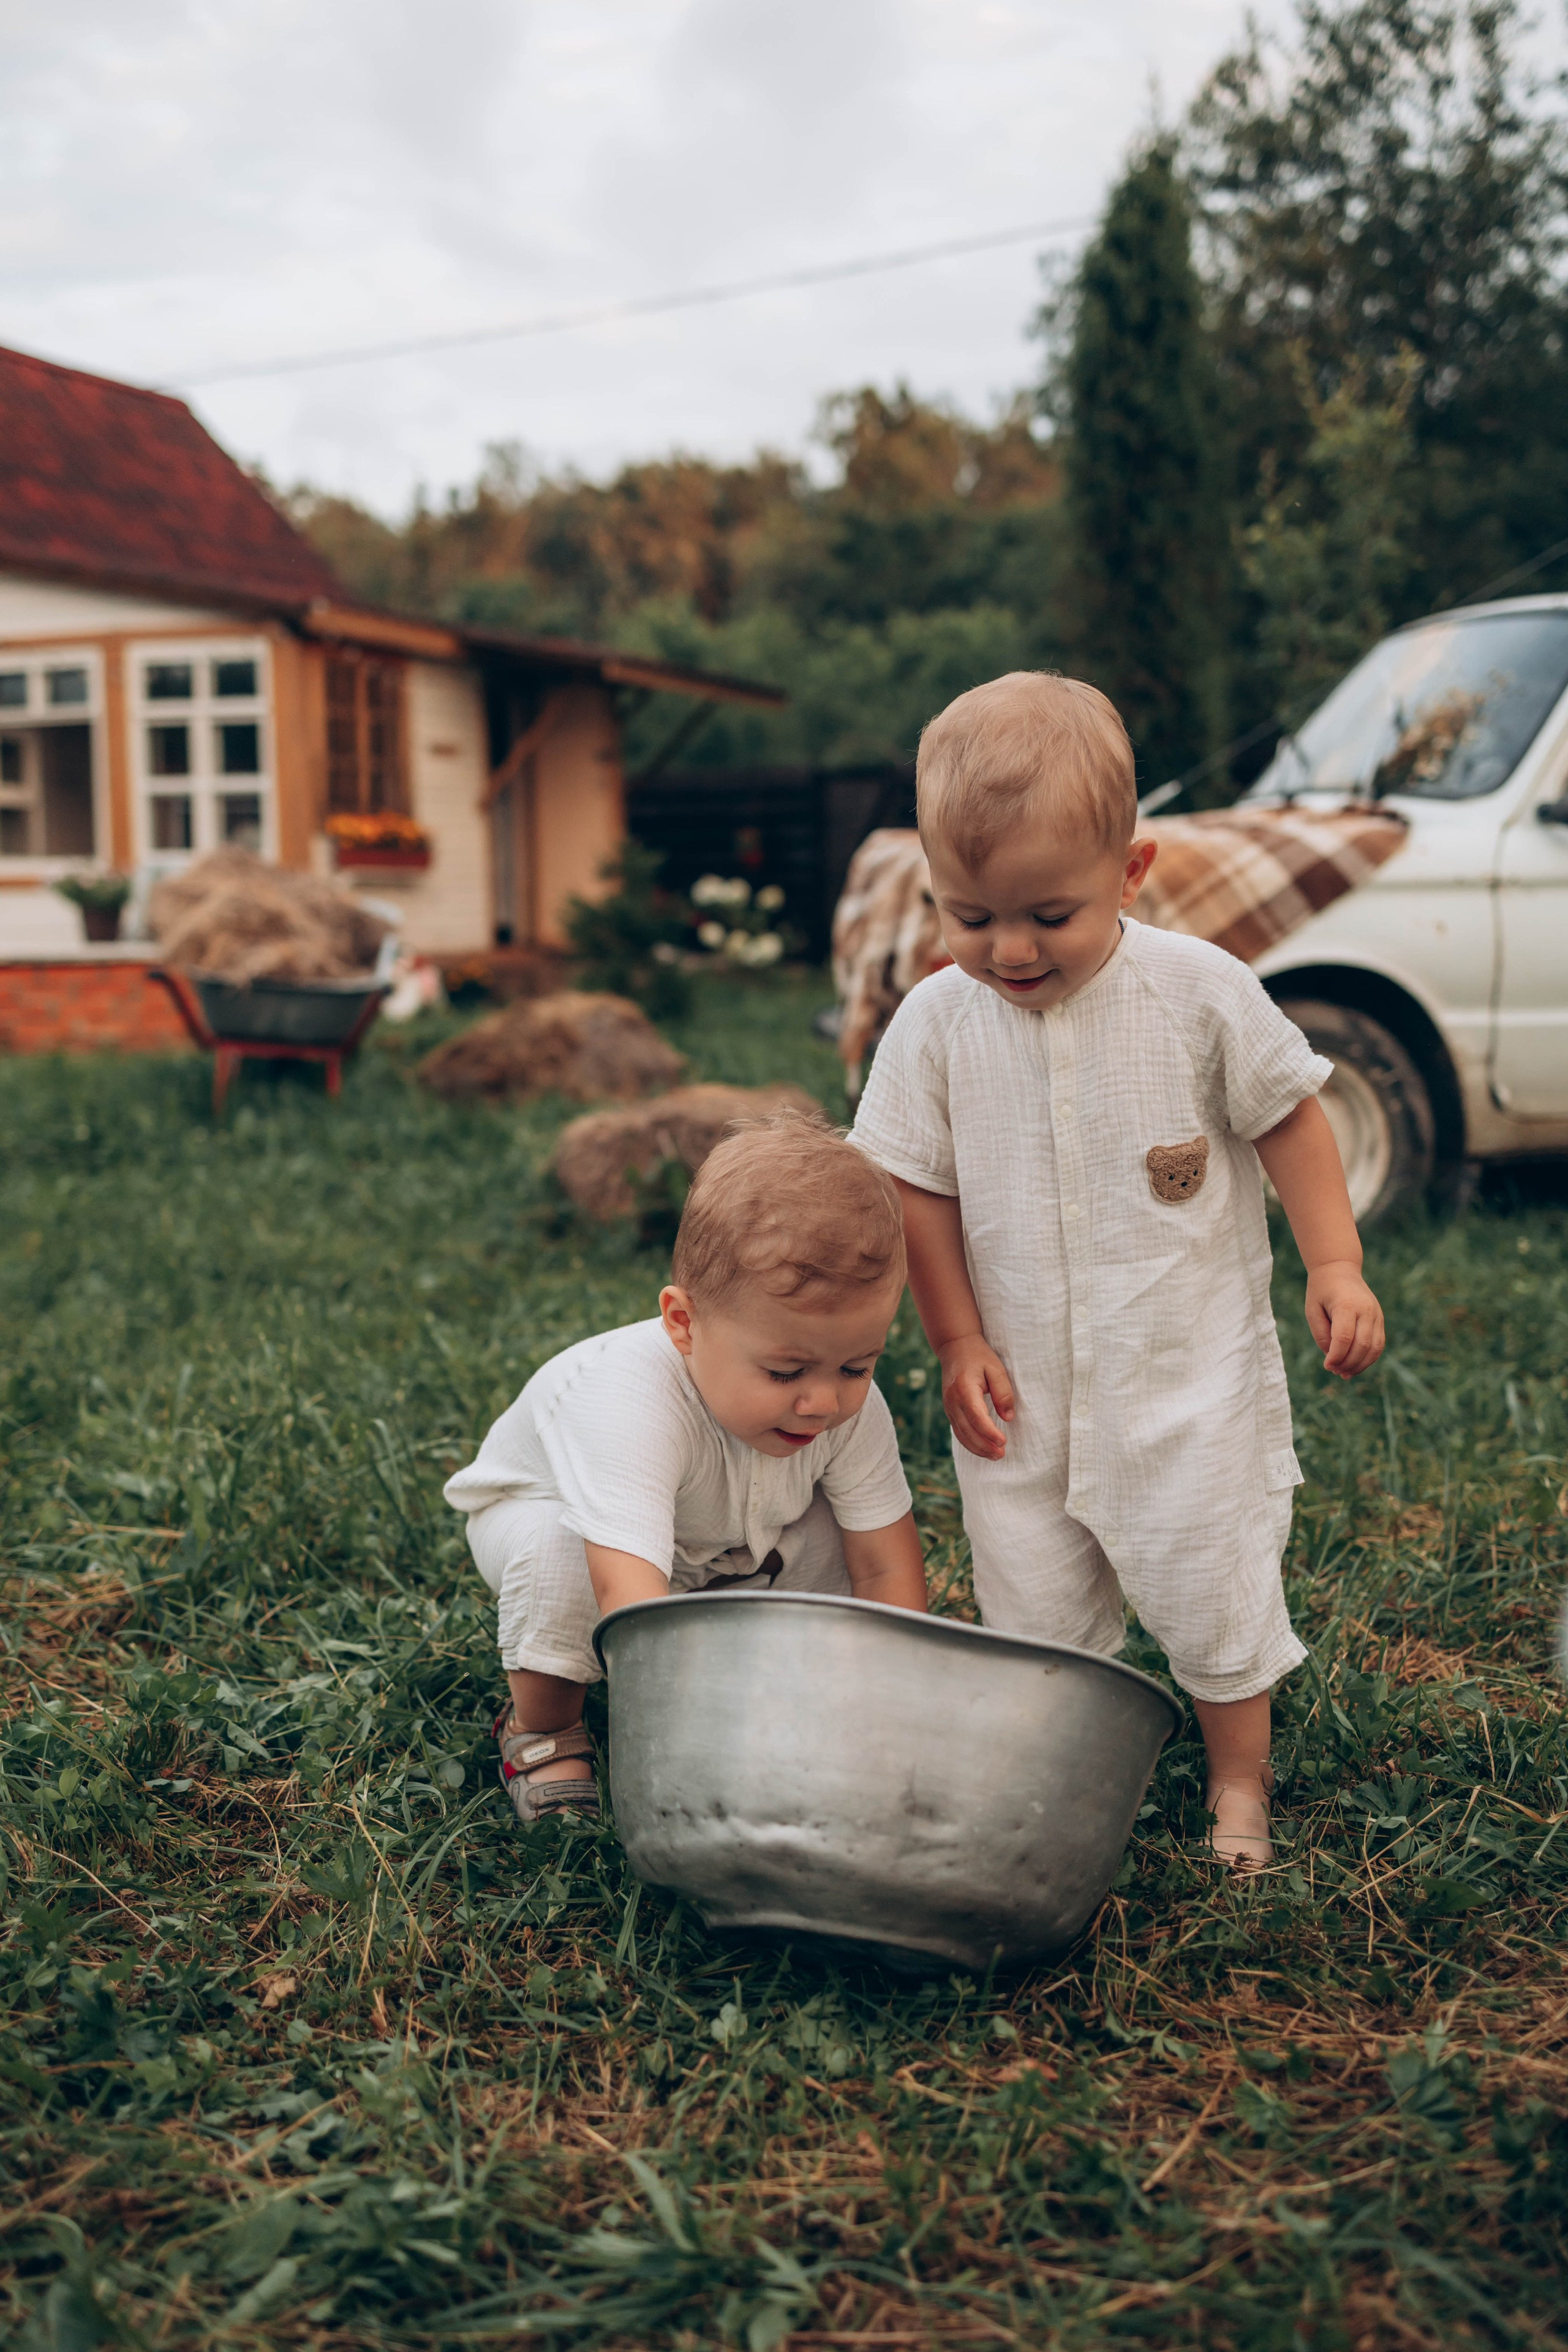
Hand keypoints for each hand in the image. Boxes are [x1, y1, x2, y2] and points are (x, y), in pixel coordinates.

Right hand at [938, 1332, 1014, 1458]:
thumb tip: (1008, 1417)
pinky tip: (983, 1449)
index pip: (976, 1416)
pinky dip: (970, 1443)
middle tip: (1002, 1454)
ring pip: (961, 1434)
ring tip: (996, 1456)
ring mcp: (948, 1406)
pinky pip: (959, 1431)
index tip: (1003, 1441)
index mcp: (964, 1388)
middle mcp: (952, 1400)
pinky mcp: (949, 1410)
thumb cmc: (979, 1356)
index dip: (989, 1432)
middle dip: (985, 1446)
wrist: (955, 1347)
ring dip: (978, 1448)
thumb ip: (1003, 1392)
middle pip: (968, 1430)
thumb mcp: (996, 1368)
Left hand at [1305, 1261, 1384, 1376]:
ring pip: (1374, 1348)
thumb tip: (1333, 1357)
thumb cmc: (1321, 1291)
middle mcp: (1366, 1310)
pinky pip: (1379, 1344)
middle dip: (1348, 1363)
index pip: (1344, 1338)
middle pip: (1362, 1345)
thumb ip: (1321, 1334)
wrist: (1339, 1269)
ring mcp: (1376, 1314)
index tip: (1326, 1366)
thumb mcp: (1312, 1310)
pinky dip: (1369, 1359)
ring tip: (1345, 1374)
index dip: (1336, 1356)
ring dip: (1360, 1365)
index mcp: (1347, 1304)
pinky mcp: (1380, 1319)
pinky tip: (1355, 1366)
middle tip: (1334, 1371)